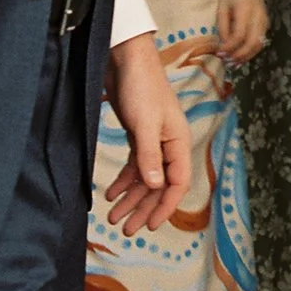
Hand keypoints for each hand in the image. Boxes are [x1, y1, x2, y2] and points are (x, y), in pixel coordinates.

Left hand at [98, 32, 189, 234]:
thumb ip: (150, 156)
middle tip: (126, 231)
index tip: (149, 226)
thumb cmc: (141, 87)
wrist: (127, 59)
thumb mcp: (145, 123)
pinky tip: (111, 194)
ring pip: (146, 178)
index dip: (165, 207)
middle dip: (143, 208)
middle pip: (160, 186)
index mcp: (178, 142)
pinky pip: (135, 166)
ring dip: (131, 198)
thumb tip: (156, 187)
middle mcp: (169, 145)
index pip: (177, 183)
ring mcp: (154, 141)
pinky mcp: (138, 136)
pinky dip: (124, 181)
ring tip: (113, 217)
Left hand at [216, 0, 268, 62]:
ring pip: (259, 44)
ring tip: (234, 62)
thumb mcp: (221, 6)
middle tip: (227, 62)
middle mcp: (257, 17)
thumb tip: (222, 44)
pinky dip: (252, 50)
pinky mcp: (266, 23)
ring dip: (246, 56)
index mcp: (245, 11)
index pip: (239, 35)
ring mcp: (264, 20)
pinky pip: (261, 40)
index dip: (229, 47)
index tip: (219, 53)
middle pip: (252, 43)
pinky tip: (242, 54)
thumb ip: (222, 26)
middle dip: (239, 55)